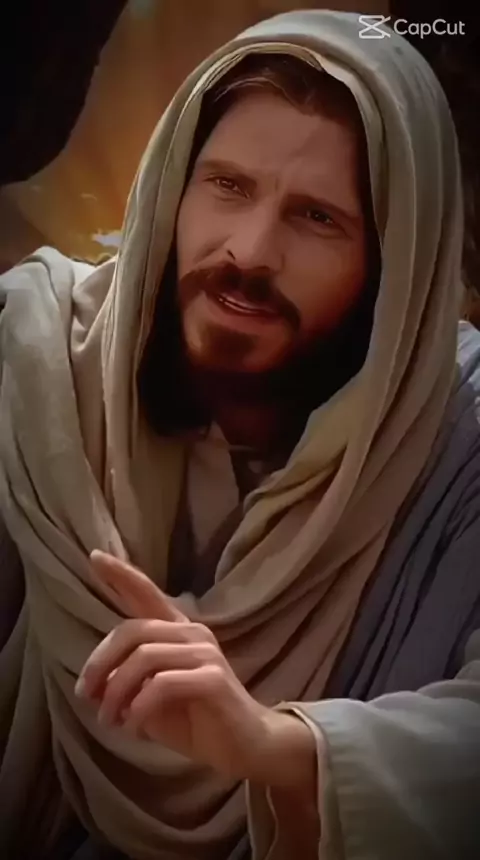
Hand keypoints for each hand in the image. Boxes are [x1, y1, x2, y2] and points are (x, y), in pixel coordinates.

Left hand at [76, 551, 316, 790]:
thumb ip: (126, 682)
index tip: (95, 556)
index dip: (121, 574)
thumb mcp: (150, 698)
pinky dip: (138, 709)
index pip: (146, 593)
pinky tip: (133, 727)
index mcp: (176, 631)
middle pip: (132, 630)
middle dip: (100, 663)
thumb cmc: (195, 719)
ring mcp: (205, 652)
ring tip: (109, 720)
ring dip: (116, 692)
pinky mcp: (213, 678)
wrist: (244, 745)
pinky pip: (162, 685)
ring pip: (144, 658)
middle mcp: (192, 632)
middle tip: (86, 696)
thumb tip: (93, 685)